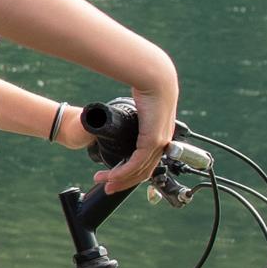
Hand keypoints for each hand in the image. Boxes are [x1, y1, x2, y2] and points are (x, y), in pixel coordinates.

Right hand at [97, 63, 179, 194]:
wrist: (156, 80)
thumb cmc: (149, 88)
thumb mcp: (142, 108)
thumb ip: (136, 118)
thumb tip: (125, 117)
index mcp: (161, 137)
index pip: (147, 163)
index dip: (130, 174)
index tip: (114, 178)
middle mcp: (163, 143)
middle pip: (143, 172)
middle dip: (123, 183)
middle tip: (108, 188)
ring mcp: (159, 143)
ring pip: (140, 171)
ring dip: (120, 179)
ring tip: (104, 182)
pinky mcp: (153, 140)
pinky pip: (137, 163)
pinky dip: (123, 172)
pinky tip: (112, 176)